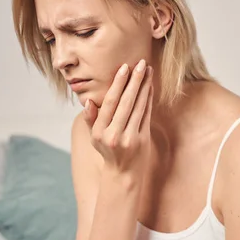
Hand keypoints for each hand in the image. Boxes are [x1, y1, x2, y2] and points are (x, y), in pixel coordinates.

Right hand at [83, 60, 152, 175]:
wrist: (123, 175)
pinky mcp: (143, 140)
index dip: (118, 84)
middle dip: (134, 81)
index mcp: (99, 132)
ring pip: (138, 107)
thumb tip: (88, 102)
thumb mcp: (94, 138)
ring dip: (144, 87)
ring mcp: (129, 138)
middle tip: (141, 63)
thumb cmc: (108, 152)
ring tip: (148, 71)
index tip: (125, 68)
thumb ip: (91, 119)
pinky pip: (146, 115)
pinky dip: (148, 100)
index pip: (110, 103)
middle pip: (126, 102)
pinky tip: (150, 87)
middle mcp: (114, 135)